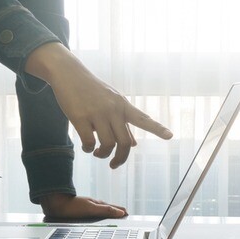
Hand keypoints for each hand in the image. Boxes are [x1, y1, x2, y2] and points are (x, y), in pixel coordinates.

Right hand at [25, 42, 172, 168]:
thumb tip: (134, 144)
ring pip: (108, 144)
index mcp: (123, 106)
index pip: (143, 119)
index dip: (157, 128)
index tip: (170, 135)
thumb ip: (123, 123)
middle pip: (125, 142)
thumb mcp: (111, 102)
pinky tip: (86, 147)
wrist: (69, 73)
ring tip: (98, 153)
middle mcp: (113, 109)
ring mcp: (97, 113)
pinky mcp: (80, 117)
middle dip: (120, 158)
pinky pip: (89, 142)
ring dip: (103, 155)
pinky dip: (88, 149)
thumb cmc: (92, 90)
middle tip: (113, 164)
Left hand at [40, 192, 127, 219]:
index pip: (113, 208)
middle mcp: (93, 205)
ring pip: (100, 210)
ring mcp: (87, 208)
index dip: (120, 211)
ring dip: (108, 212)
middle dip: (116, 211)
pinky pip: (94, 213)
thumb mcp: (91, 209)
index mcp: (97, 204)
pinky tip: (96, 217)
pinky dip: (99, 215)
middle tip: (123, 213)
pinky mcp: (81, 211)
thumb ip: (106, 211)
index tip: (127, 213)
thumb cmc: (72, 207)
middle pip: (108, 208)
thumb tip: (120, 212)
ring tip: (112, 215)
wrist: (56, 205)